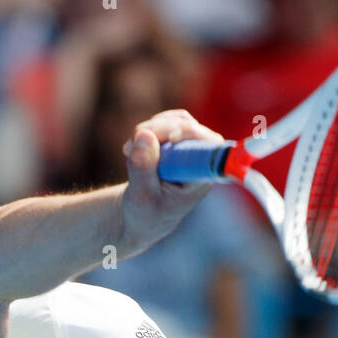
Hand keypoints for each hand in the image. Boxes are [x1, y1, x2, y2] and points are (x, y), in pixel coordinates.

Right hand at [120, 109, 225, 254]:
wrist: (143, 217)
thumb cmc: (146, 213)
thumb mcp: (141, 196)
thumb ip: (143, 168)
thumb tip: (143, 135)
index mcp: (200, 178)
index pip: (208, 146)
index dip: (191, 134)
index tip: (170, 138)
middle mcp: (200, 161)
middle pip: (189, 127)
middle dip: (157, 130)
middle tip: (129, 148)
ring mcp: (191, 149)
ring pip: (176, 121)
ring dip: (150, 129)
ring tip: (128, 151)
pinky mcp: (180, 142)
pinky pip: (168, 122)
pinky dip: (148, 130)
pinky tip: (134, 149)